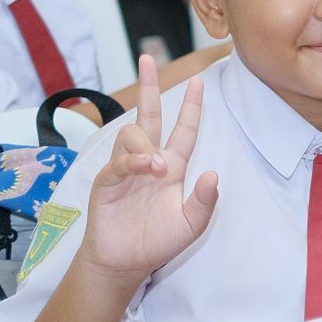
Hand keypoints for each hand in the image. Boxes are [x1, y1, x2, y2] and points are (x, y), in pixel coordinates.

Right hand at [77, 55, 219, 280]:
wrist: (126, 262)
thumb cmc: (158, 241)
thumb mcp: (192, 224)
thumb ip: (205, 201)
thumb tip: (213, 174)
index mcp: (173, 166)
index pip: (184, 129)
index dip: (191, 107)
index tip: (199, 82)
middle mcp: (149, 160)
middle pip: (149, 115)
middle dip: (149, 86)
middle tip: (149, 59)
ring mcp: (126, 168)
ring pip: (133, 133)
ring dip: (147, 144)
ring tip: (159, 167)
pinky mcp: (107, 181)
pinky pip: (119, 161)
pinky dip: (134, 161)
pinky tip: (147, 169)